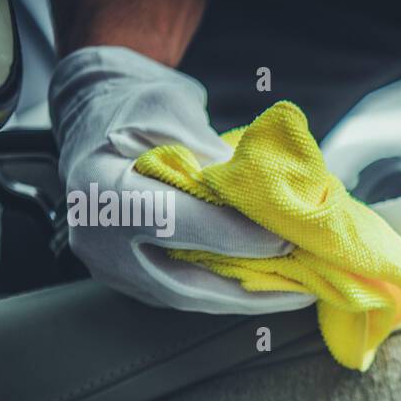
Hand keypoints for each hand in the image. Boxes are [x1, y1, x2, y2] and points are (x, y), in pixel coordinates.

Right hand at [49, 45, 315, 312]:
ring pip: (189, 295)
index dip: (235, 235)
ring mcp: (111, 264)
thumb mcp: (175, 110)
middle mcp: (97, 237)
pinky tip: (269, 284)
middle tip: (305, 286)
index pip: (175, 222)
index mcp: (101, 187)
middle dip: (251, 289)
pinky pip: (185, 290)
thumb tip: (270, 198)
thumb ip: (214, 156)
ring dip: (246, 297)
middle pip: (183, 281)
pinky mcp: (131, 276)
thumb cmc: (137, 103)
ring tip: (298, 291)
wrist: (95, 113)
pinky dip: (229, 289)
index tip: (286, 239)